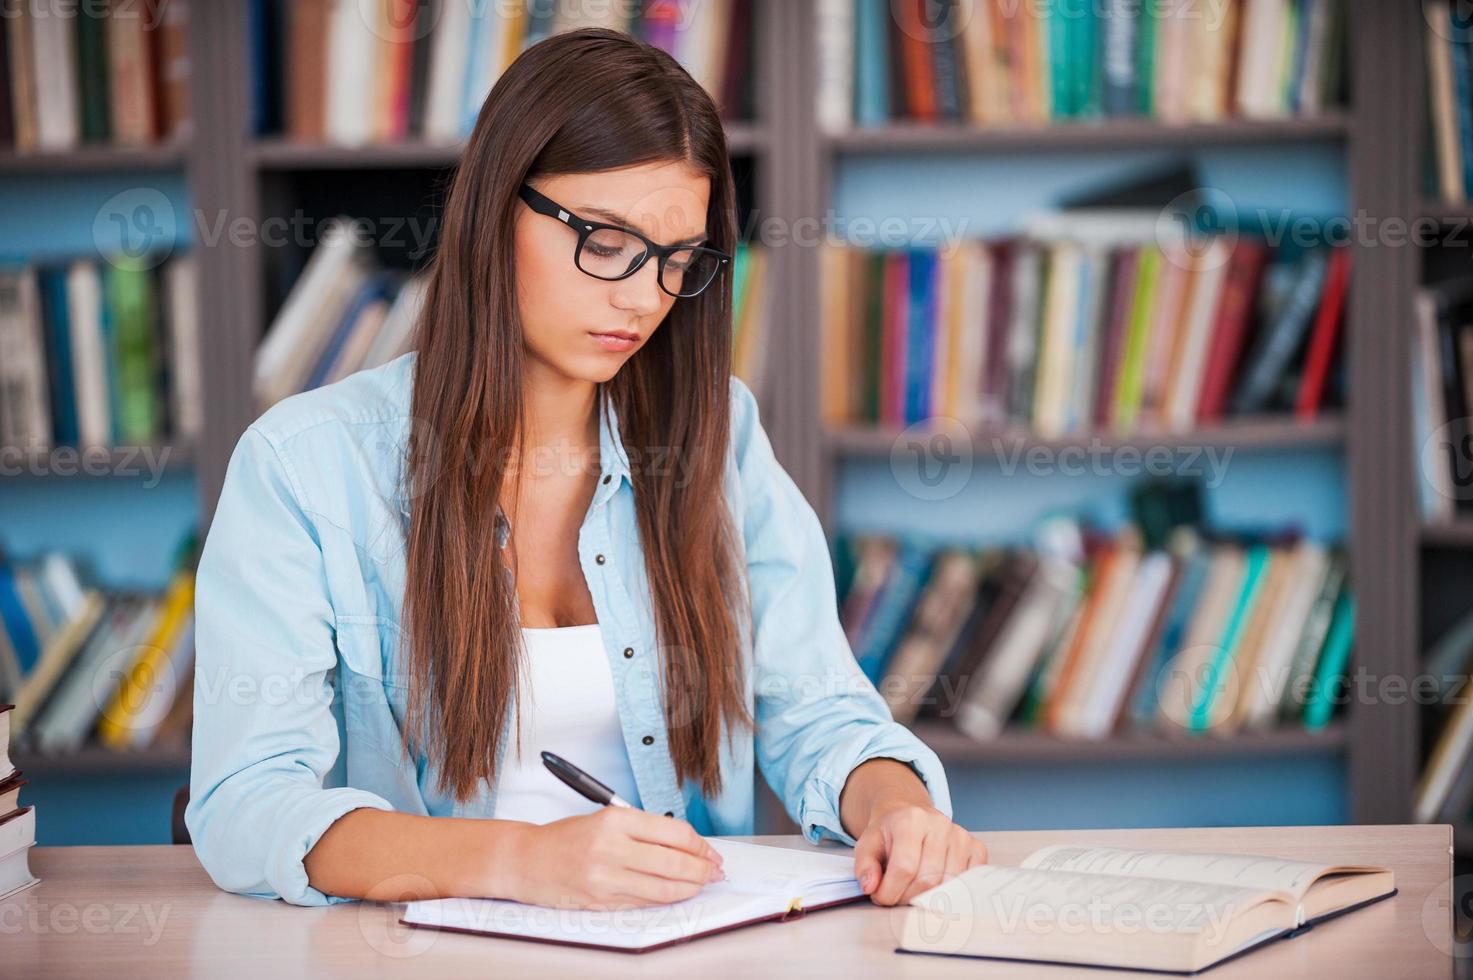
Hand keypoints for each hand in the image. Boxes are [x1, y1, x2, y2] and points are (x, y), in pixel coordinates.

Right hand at [506, 808, 724, 909]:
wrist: (526, 860)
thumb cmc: (565, 838)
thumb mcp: (604, 819)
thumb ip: (643, 831)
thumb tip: (686, 845)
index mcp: (615, 820)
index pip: (675, 833)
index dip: (700, 846)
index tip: (710, 852)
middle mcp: (611, 847)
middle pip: (675, 863)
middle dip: (703, 870)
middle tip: (715, 871)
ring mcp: (605, 877)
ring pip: (663, 888)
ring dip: (690, 889)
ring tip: (701, 885)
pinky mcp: (601, 901)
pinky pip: (644, 903)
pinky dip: (665, 900)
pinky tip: (675, 894)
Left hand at [852, 802, 986, 905]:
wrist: (910, 816)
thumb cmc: (890, 834)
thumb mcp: (867, 845)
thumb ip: (864, 866)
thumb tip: (871, 887)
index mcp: (911, 820)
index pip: (905, 868)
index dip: (891, 891)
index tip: (881, 897)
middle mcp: (940, 824)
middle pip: (927, 880)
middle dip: (907, 897)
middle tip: (896, 896)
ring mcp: (961, 836)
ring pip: (948, 885)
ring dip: (928, 898)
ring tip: (913, 890)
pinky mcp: (976, 847)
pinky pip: (969, 881)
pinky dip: (952, 891)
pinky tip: (936, 886)